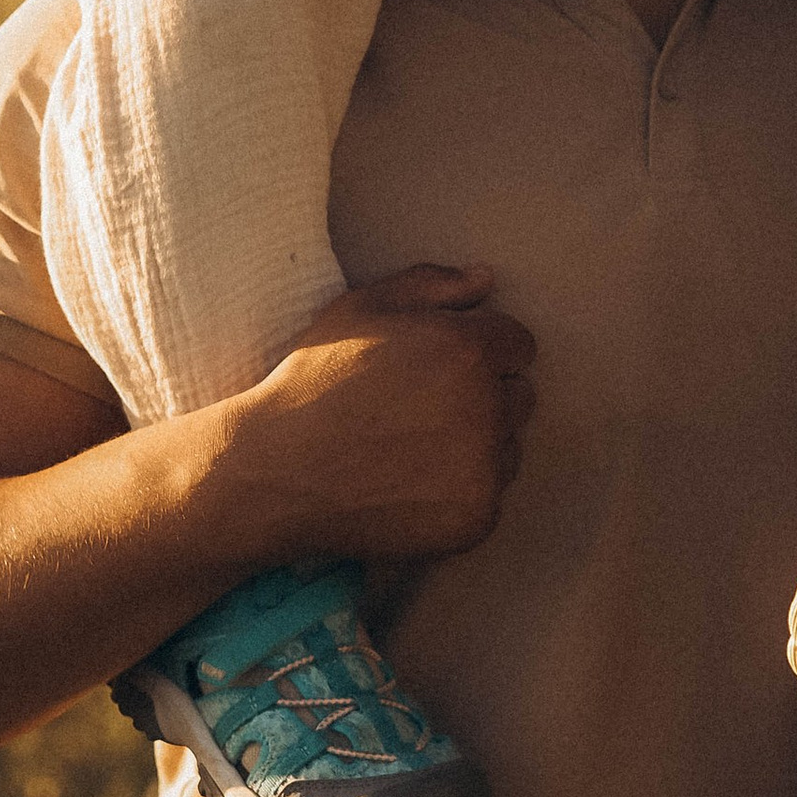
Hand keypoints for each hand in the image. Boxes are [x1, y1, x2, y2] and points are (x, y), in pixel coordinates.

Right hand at [235, 266, 537, 562]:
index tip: (440, 371)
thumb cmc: (313, 384)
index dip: (480, 354)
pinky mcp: (476, 516)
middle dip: (487, 397)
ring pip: (509, 447)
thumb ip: (431, 284)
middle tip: (422, 411)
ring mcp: (485, 467)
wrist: (276, 473)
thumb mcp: (360, 309)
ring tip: (411, 449)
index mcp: (467, 349)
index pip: (518, 345)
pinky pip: (491, 496)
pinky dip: (462, 493)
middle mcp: (488, 406)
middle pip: (520, 396)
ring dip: (480, 446)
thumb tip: (486, 279)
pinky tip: (411, 485)